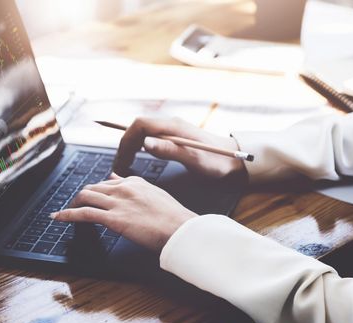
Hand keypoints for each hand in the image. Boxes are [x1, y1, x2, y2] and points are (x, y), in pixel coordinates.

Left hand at [51, 175, 197, 250]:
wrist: (180, 228)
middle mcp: (123, 188)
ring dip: (73, 203)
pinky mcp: (113, 218)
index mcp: (135, 183)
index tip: (93, 197)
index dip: (98, 190)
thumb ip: (139, 188)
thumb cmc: (173, 217)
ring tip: (65, 211)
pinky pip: (84, 213)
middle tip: (77, 205)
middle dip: (83, 196)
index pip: (109, 182)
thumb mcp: (156, 195)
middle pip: (94, 187)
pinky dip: (67, 214)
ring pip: (85, 196)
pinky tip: (58, 217)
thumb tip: (122, 180)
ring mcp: (117, 202)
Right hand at [113, 117, 246, 178]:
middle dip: (125, 145)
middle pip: (138, 128)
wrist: (234, 161)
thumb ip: (170, 150)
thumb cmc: (216, 161)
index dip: (126, 139)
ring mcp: (172, 130)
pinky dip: (138, 147)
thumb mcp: (194, 159)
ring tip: (124, 165)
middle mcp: (170, 125)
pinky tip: (137, 158)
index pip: (140, 125)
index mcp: (173, 127)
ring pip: (142, 133)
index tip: (121, 158)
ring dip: (130, 146)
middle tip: (119, 167)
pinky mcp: (174, 138)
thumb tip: (145, 143)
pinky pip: (149, 138)